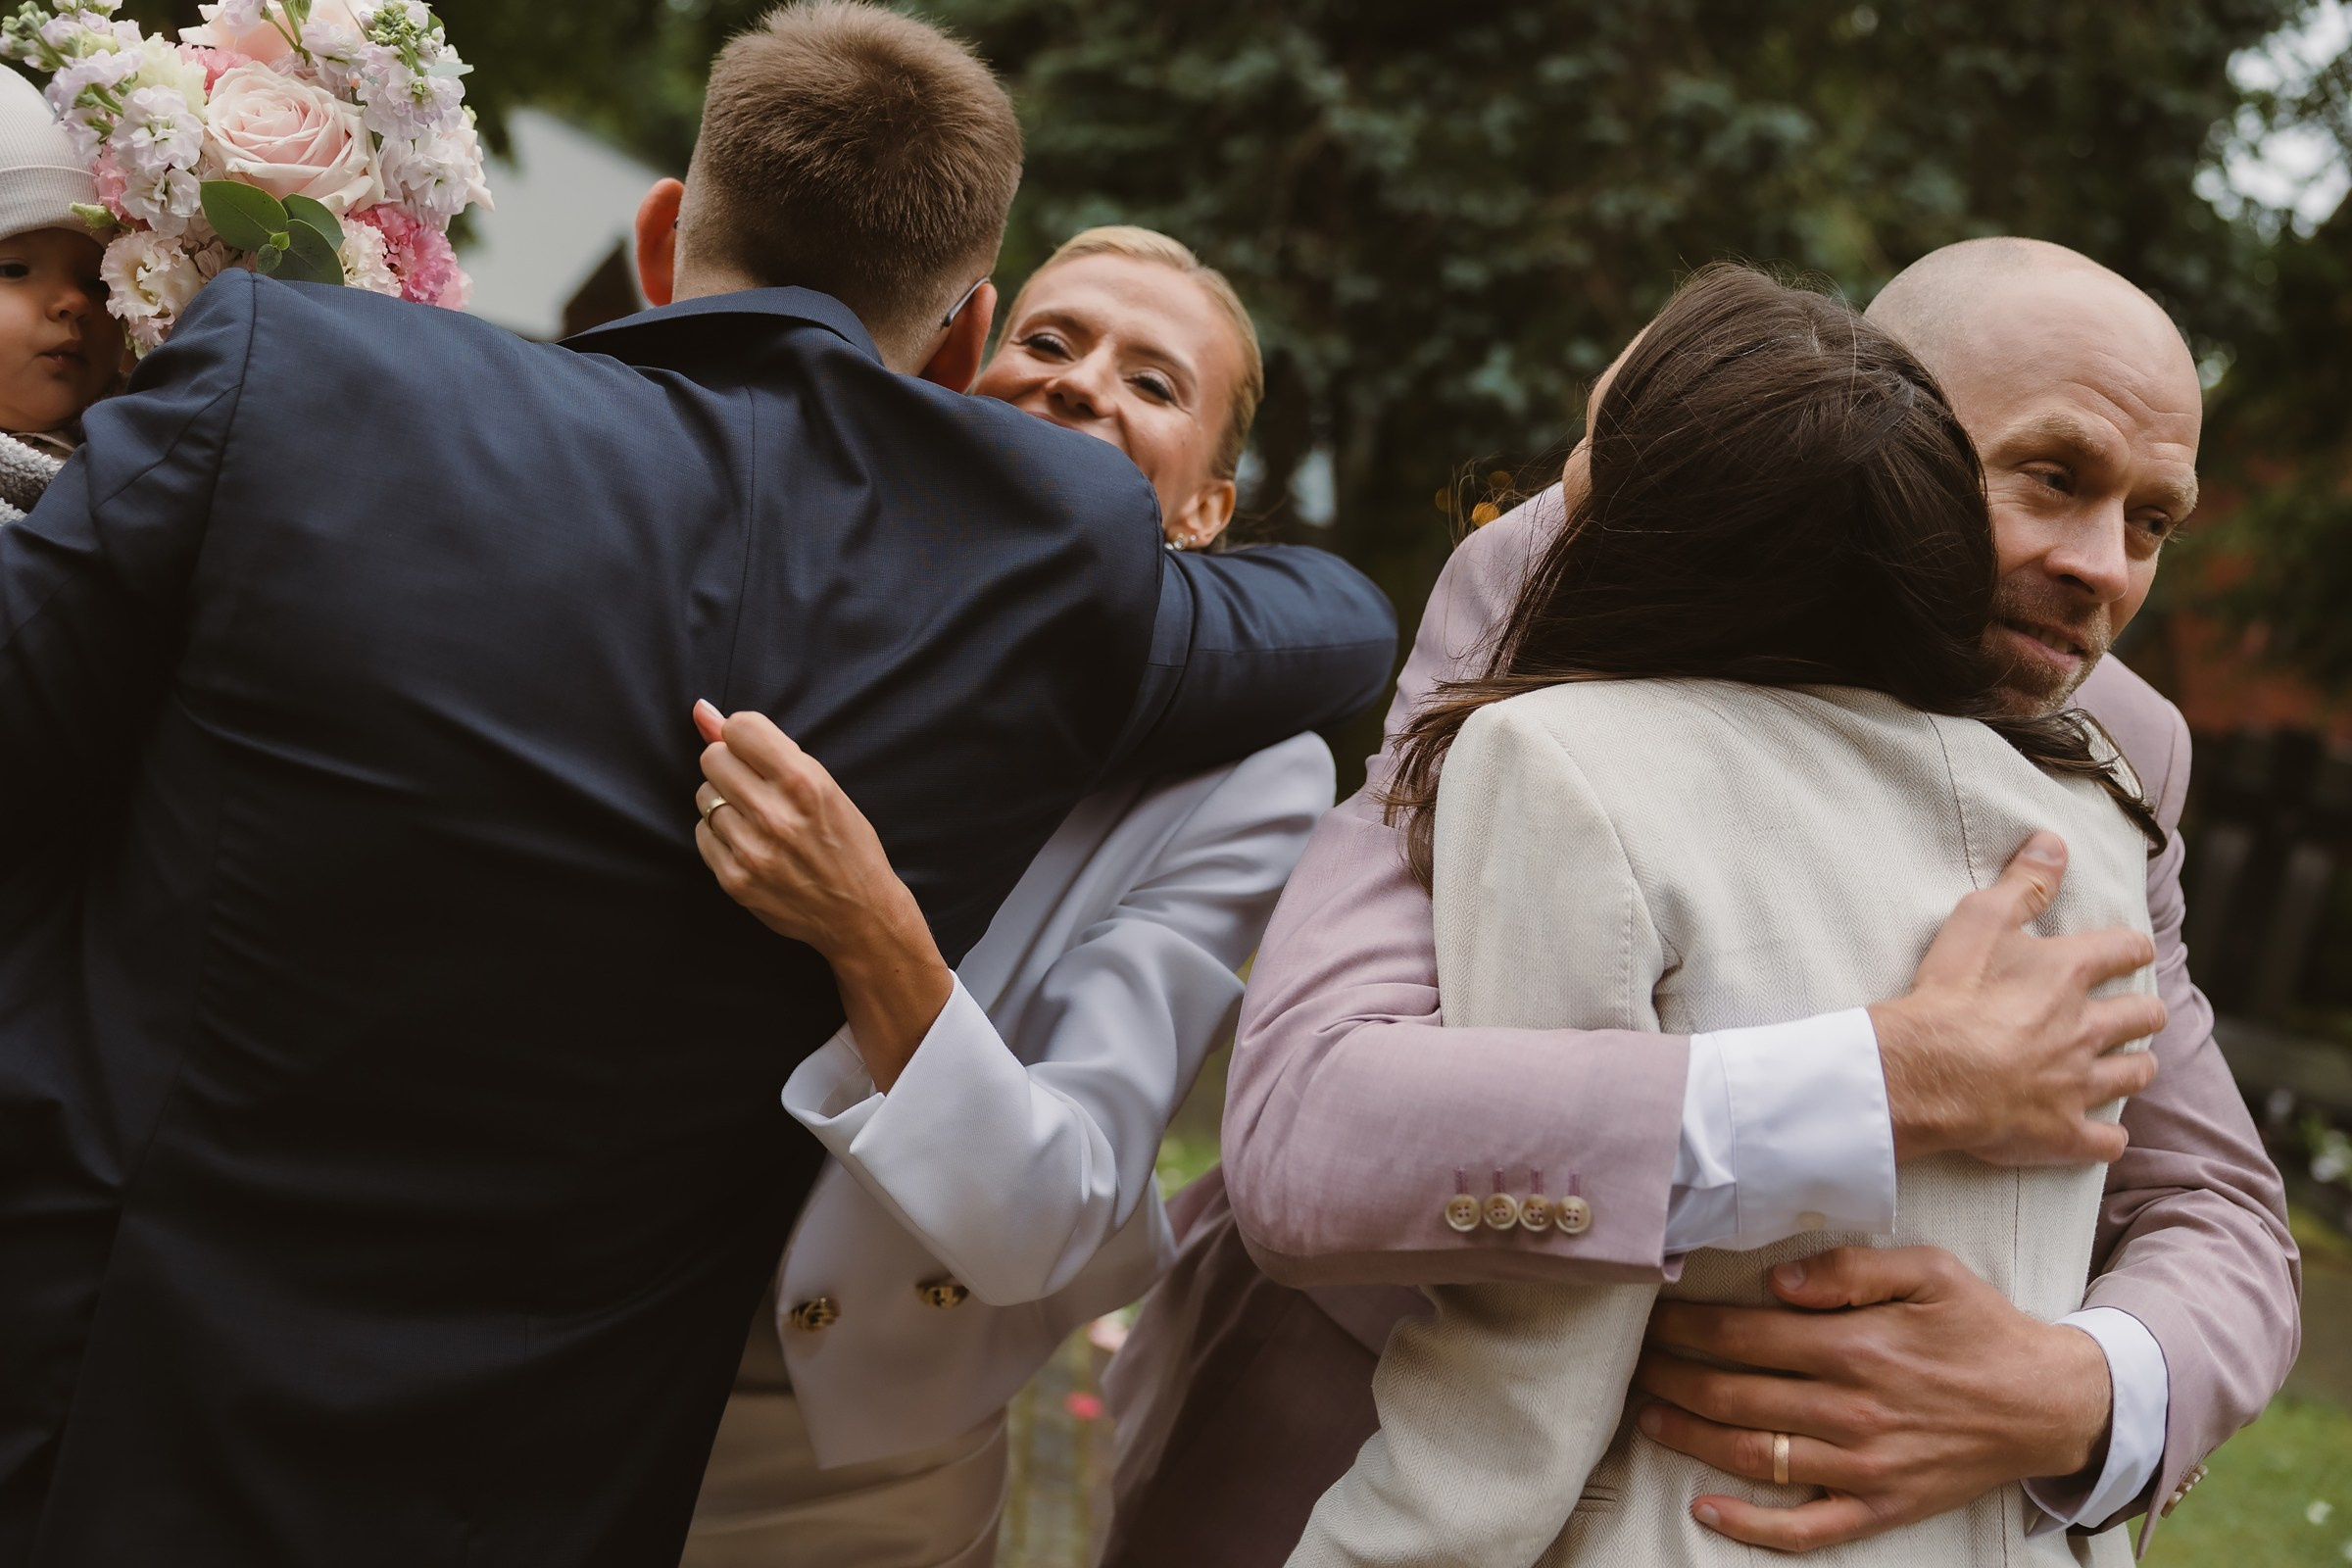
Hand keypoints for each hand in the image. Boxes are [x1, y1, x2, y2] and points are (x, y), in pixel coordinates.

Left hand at [693, 700, 950, 1089]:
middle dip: (731, 766)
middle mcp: (776, 814)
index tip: (756, 752)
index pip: (739, 728)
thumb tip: (701, 711)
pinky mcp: (735, 880)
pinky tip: (750, 844)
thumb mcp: (823, 785)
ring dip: (725, 802)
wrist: (860, 914)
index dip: (744, 736)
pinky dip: (721, 835)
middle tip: (757, 786)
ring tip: (757, 819)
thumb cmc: (847, 843)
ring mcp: (752, 850)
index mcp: (805, 783)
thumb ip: (766, 747)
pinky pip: (703, 834)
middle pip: (713, 759)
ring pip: (704, 796)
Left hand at [1633, 1246, 2112, 1551]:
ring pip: (1754, 1456)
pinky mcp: (1880, 1506)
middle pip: (1733, 1395)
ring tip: (1647, 1418)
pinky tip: (1705, 1510)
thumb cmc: (1981, 1328)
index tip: (1649, 1316)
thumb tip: (1775, 1281)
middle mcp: (1850, 1410)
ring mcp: (1862, 1466)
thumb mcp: (1928, 1270)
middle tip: (1633, 1363)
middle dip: (1672, 1378)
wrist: (2049, 1404)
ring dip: (1690, 1439)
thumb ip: (1849, 1269)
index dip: (1685, 1327)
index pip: (1741, 1336)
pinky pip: (1806, 1527)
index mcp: (1855, 1346)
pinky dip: (1751, 1525)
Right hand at [1868, 830, 2162, 1165]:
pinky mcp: (2062, 1132)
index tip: (2134, 950)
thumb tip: (2055, 841)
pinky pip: (2105, 1141)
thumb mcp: (1980, 920)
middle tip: (2137, 1012)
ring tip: (2130, 1065)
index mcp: (2070, 975)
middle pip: (2143, 1017)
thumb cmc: (1950, 993)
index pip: (2125, 951)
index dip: (2133, 948)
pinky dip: (2107, 1137)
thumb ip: (2023, 882)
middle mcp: (2088, 1028)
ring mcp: (2079, 1084)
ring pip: (2134, 1075)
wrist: (1926, 1070)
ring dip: (2134, 1067)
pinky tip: (2103, 1133)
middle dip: (2145, 1013)